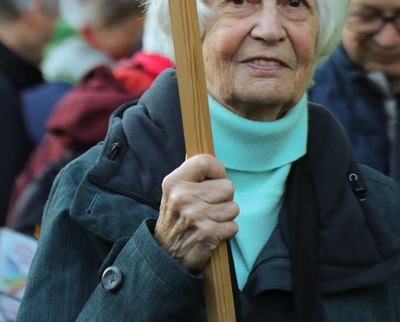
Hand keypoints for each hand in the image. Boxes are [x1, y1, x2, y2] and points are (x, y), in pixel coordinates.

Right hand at [154, 154, 238, 272]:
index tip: (216, 178)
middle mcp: (184, 197)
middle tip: (210, 205)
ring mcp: (196, 216)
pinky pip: (234, 226)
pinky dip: (227, 230)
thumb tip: (198, 143)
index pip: (205, 161)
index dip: (217, 169)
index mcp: (175, 182)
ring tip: (211, 219)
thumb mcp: (174, 191)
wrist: (166, 255)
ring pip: (234, 207)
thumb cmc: (176, 217)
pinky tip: (214, 232)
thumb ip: (189, 171)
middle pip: (227, 186)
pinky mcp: (208, 235)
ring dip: (226, 215)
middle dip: (224, 197)